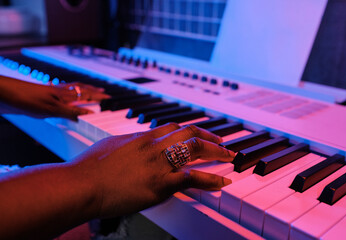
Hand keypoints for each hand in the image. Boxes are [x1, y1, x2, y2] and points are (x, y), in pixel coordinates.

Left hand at [0, 76, 109, 119]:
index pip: (86, 96)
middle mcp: (60, 93)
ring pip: (72, 91)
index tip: (110, 98)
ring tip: (91, 91)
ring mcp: (52, 93)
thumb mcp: (51, 110)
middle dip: (94, 93)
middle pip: (81, 91)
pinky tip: (66, 97)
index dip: (98, 98)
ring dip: (83, 91)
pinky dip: (69, 95)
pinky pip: (62, 94)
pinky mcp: (44, 96)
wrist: (5, 93)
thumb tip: (89, 115)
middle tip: (104, 94)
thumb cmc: (26, 100)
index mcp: (64, 95)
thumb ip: (71, 112)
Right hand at [72, 123, 234, 217]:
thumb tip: (134, 143)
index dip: (191, 130)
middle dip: (210, 137)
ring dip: (216, 153)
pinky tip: (222, 182)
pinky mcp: (160, 184)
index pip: (174, 127)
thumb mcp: (111, 146)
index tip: (201, 133)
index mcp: (142, 137)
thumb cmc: (90, 167)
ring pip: (195, 151)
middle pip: (189, 134)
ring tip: (230, 157)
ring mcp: (159, 164)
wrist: (82, 184)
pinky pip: (192, 178)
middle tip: (222, 143)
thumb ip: (128, 144)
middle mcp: (154, 146)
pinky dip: (210, 179)